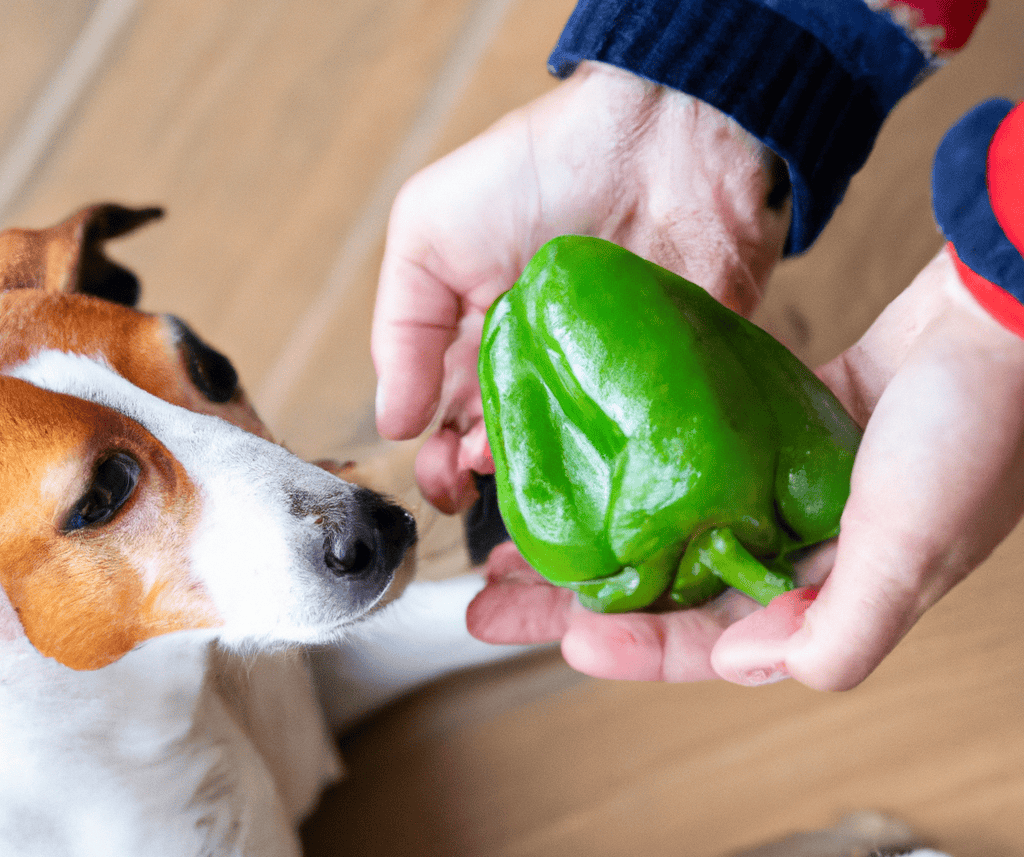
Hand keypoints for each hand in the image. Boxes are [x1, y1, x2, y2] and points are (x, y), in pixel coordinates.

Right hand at [372, 61, 790, 512]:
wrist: (658, 141)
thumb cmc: (534, 174)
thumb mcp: (429, 233)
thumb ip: (401, 329)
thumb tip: (391, 424)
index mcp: (481, 340)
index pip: (450, 422)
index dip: (439, 462)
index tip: (442, 478)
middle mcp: (543, 369)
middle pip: (510, 451)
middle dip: (485, 479)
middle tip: (478, 474)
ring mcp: (607, 380)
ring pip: (571, 459)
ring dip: (543, 473)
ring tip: (524, 457)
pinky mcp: (671, 384)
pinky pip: (643, 446)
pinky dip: (619, 470)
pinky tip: (595, 468)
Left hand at [468, 246, 1023, 689]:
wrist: (1006, 308)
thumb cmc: (977, 421)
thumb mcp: (914, 548)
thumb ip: (837, 628)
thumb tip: (737, 662)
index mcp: (836, 594)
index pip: (716, 643)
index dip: (636, 649)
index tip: (560, 638)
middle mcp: (808, 550)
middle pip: (676, 589)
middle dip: (586, 599)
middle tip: (501, 594)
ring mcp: (791, 488)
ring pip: (677, 526)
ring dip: (606, 530)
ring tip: (527, 531)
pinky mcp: (782, 430)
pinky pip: (700, 464)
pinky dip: (650, 466)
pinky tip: (599, 457)